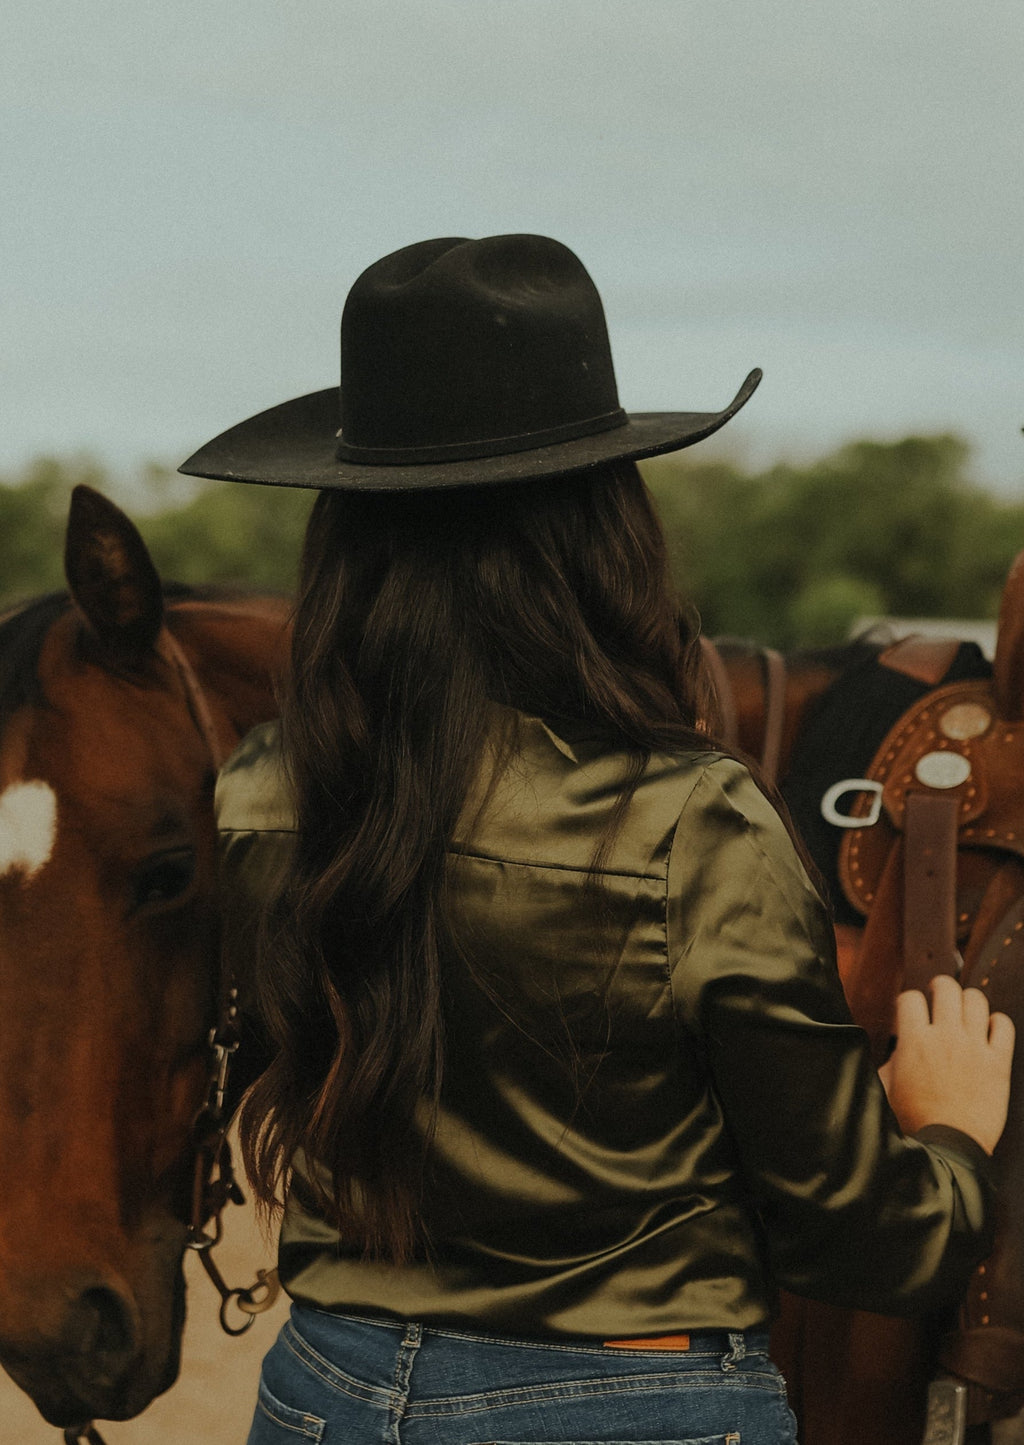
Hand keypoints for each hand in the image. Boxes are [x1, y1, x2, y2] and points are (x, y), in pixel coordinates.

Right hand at [878, 975, 1014, 1154]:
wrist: (949, 1147)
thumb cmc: (914, 1122)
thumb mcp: (886, 1088)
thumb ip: (890, 1061)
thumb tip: (897, 1048)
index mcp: (915, 1041)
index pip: (910, 998)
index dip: (907, 1002)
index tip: (909, 1013)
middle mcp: (946, 1037)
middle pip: (946, 988)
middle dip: (939, 987)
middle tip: (938, 994)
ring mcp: (974, 1047)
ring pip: (976, 1000)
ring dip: (967, 1000)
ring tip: (964, 1009)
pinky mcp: (998, 1062)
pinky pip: (1004, 1026)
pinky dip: (997, 1022)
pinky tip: (990, 1028)